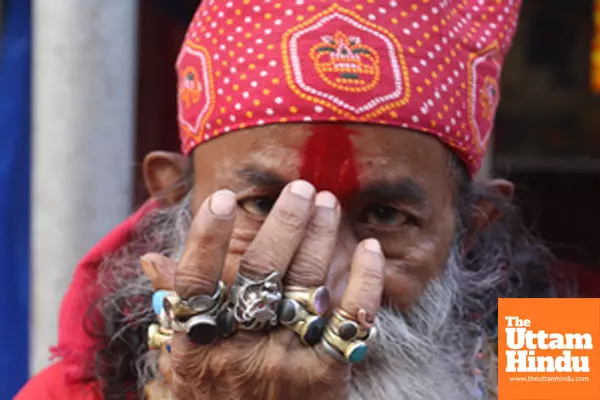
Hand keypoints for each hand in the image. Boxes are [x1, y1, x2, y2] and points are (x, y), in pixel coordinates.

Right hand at [142, 180, 384, 399]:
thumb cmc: (216, 399)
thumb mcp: (185, 362)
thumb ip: (175, 310)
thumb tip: (152, 258)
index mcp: (198, 345)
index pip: (196, 283)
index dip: (206, 238)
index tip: (222, 198)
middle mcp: (241, 349)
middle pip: (262, 274)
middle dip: (283, 225)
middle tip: (299, 188)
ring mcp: (287, 360)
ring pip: (307, 284)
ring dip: (320, 237)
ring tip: (327, 203)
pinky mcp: (326, 373)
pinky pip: (352, 319)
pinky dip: (366, 281)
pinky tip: (369, 249)